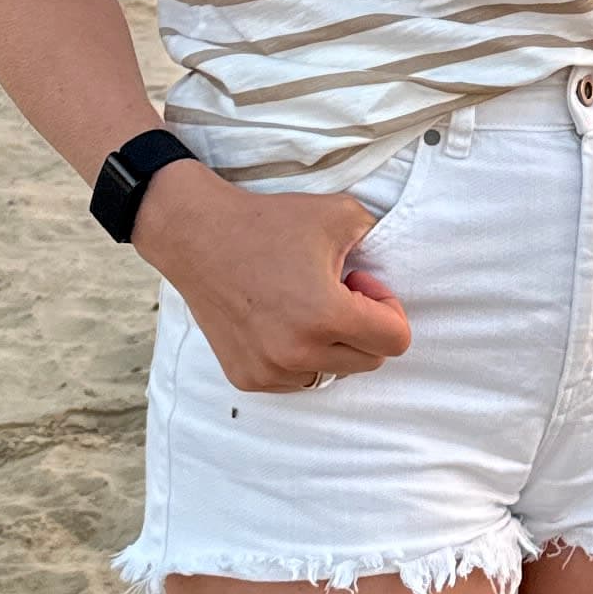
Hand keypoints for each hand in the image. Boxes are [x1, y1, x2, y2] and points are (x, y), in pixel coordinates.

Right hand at [129, 162, 411, 391]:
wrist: (197, 236)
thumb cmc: (268, 223)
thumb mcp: (340, 214)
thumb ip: (378, 237)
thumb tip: (388, 268)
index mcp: (325, 317)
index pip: (395, 341)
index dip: (388, 308)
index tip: (360, 283)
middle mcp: (297, 353)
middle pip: (369, 361)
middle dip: (363, 326)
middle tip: (336, 290)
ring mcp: (269, 371)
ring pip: (332, 372)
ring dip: (332, 344)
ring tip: (306, 305)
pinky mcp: (247, 378)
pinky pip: (297, 379)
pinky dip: (301, 355)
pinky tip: (282, 320)